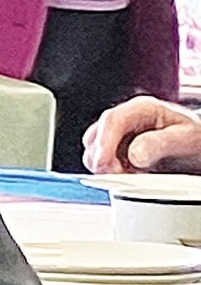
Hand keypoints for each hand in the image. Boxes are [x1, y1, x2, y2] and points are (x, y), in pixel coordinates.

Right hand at [83, 95, 200, 172]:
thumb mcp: (186, 140)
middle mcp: (127, 118)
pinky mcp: (117, 150)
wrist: (198, 149)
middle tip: (119, 176)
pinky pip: (101, 160)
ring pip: (94, 149)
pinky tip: (128, 175)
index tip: (104, 165)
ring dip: (104, 167)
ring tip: (130, 175)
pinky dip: (108, 171)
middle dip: (101, 159)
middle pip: (97, 135)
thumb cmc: (196, 140)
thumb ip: (160, 144)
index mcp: (144, 108)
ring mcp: (120, 134)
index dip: (104, 143)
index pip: (112, 120)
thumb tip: (134, 155)